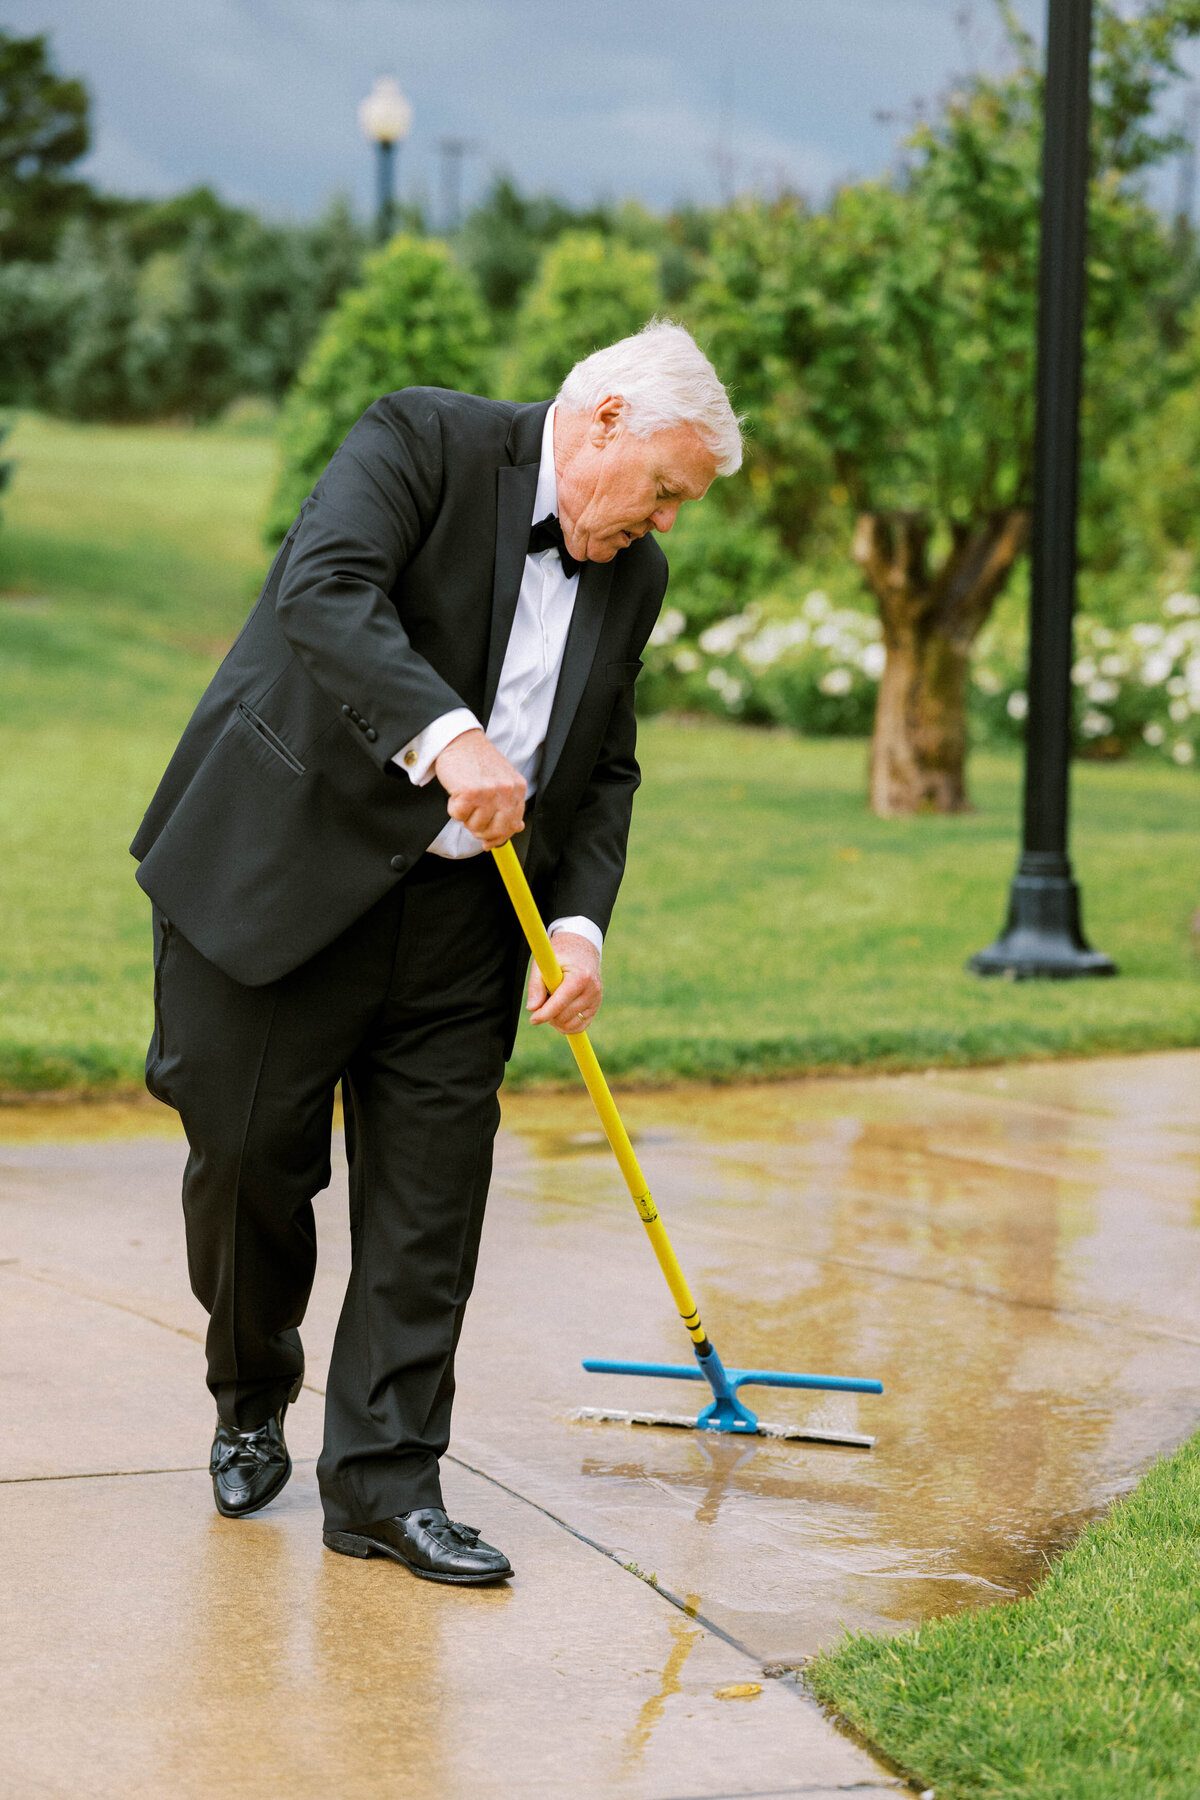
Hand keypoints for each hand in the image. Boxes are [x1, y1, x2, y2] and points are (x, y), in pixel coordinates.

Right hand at [434, 729, 525, 848]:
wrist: (460, 740)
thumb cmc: (477, 759)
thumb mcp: (501, 780)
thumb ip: (510, 803)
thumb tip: (517, 827)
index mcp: (517, 788)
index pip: (513, 825)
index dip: (499, 837)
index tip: (489, 842)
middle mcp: (507, 791)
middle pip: (496, 831)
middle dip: (481, 830)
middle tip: (471, 818)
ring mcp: (489, 792)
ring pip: (476, 826)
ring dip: (466, 817)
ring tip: (465, 797)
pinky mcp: (470, 792)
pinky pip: (459, 816)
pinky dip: (453, 808)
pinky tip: (457, 793)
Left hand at [527, 932, 601, 1035]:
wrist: (581, 950)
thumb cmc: (561, 956)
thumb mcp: (545, 964)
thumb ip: (535, 985)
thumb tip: (532, 1008)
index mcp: (580, 977)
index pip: (560, 1003)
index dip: (544, 1014)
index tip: (532, 1019)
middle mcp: (592, 990)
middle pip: (564, 1017)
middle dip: (549, 1015)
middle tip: (542, 1002)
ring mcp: (596, 1000)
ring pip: (571, 1025)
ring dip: (557, 1021)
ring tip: (551, 1005)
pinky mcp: (596, 1007)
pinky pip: (579, 1026)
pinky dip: (567, 1025)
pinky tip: (560, 1013)